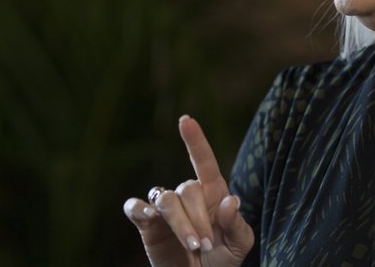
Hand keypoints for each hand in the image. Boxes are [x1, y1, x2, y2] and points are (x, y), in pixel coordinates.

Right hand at [123, 115, 253, 265]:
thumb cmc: (221, 259)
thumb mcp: (239, 246)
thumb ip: (237, 225)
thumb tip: (230, 200)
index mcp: (212, 193)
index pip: (204, 162)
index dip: (195, 141)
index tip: (185, 120)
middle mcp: (187, 195)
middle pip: (187, 189)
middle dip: (199, 219)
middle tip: (207, 246)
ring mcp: (165, 209)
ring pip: (166, 200)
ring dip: (180, 224)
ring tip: (194, 246)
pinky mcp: (146, 223)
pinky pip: (135, 207)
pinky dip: (139, 209)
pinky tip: (147, 217)